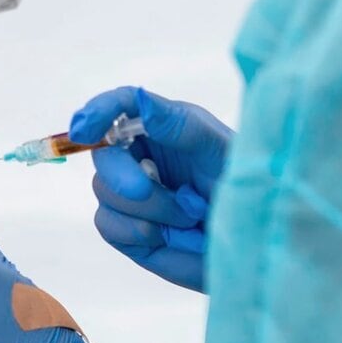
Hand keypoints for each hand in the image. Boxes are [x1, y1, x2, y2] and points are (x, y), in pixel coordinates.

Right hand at [69, 86, 233, 291]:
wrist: (258, 243)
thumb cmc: (247, 188)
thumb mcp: (219, 149)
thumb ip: (178, 125)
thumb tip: (139, 99)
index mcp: (163, 126)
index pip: (119, 107)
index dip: (96, 113)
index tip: (84, 129)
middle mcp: (141, 156)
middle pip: (102, 153)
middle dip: (121, 174)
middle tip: (143, 190)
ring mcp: (130, 194)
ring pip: (104, 193)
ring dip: (150, 208)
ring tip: (191, 217)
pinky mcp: (128, 230)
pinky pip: (110, 226)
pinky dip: (139, 232)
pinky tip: (169, 236)